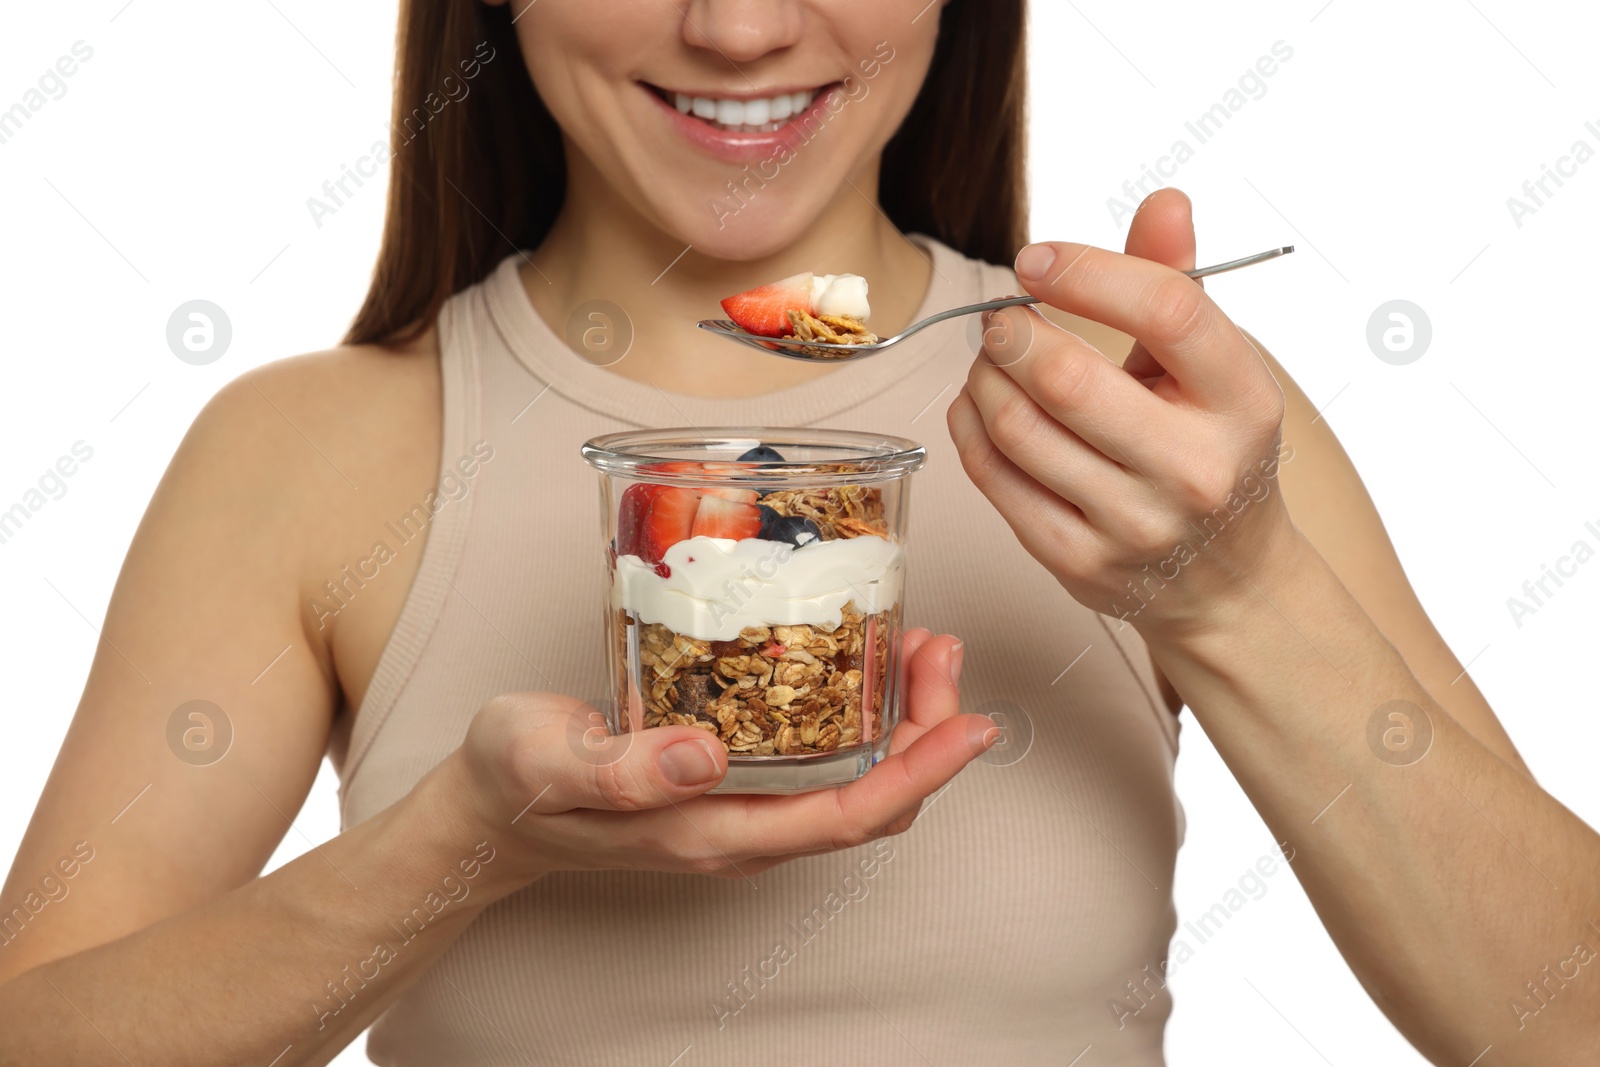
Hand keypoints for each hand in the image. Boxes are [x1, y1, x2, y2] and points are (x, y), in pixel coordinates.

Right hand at [444, 629, 995, 880]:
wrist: (494, 806)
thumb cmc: (518, 782)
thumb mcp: (549, 764)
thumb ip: (622, 768)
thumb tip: (707, 756)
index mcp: (714, 831)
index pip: (847, 817)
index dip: (919, 773)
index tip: (970, 723)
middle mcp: (745, 825)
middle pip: (872, 800)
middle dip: (927, 733)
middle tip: (941, 650)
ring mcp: (744, 803)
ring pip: (854, 777)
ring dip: (902, 719)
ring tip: (920, 644)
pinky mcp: (735, 774)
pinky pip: (822, 755)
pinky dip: (857, 707)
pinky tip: (857, 655)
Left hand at [947, 189, 1298, 636]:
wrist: (1228, 580)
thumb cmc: (1213, 451)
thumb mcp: (1215, 368)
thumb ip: (1178, 283)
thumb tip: (1164, 201)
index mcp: (1242, 402)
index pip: (1167, 311)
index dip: (1089, 272)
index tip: (1035, 259)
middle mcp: (1194, 469)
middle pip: (1069, 378)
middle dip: (1012, 332)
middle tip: (1000, 316)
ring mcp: (1134, 524)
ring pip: (1019, 428)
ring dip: (983, 377)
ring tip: (991, 359)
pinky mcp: (1080, 561)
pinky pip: (996, 479)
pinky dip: (971, 427)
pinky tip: (980, 405)